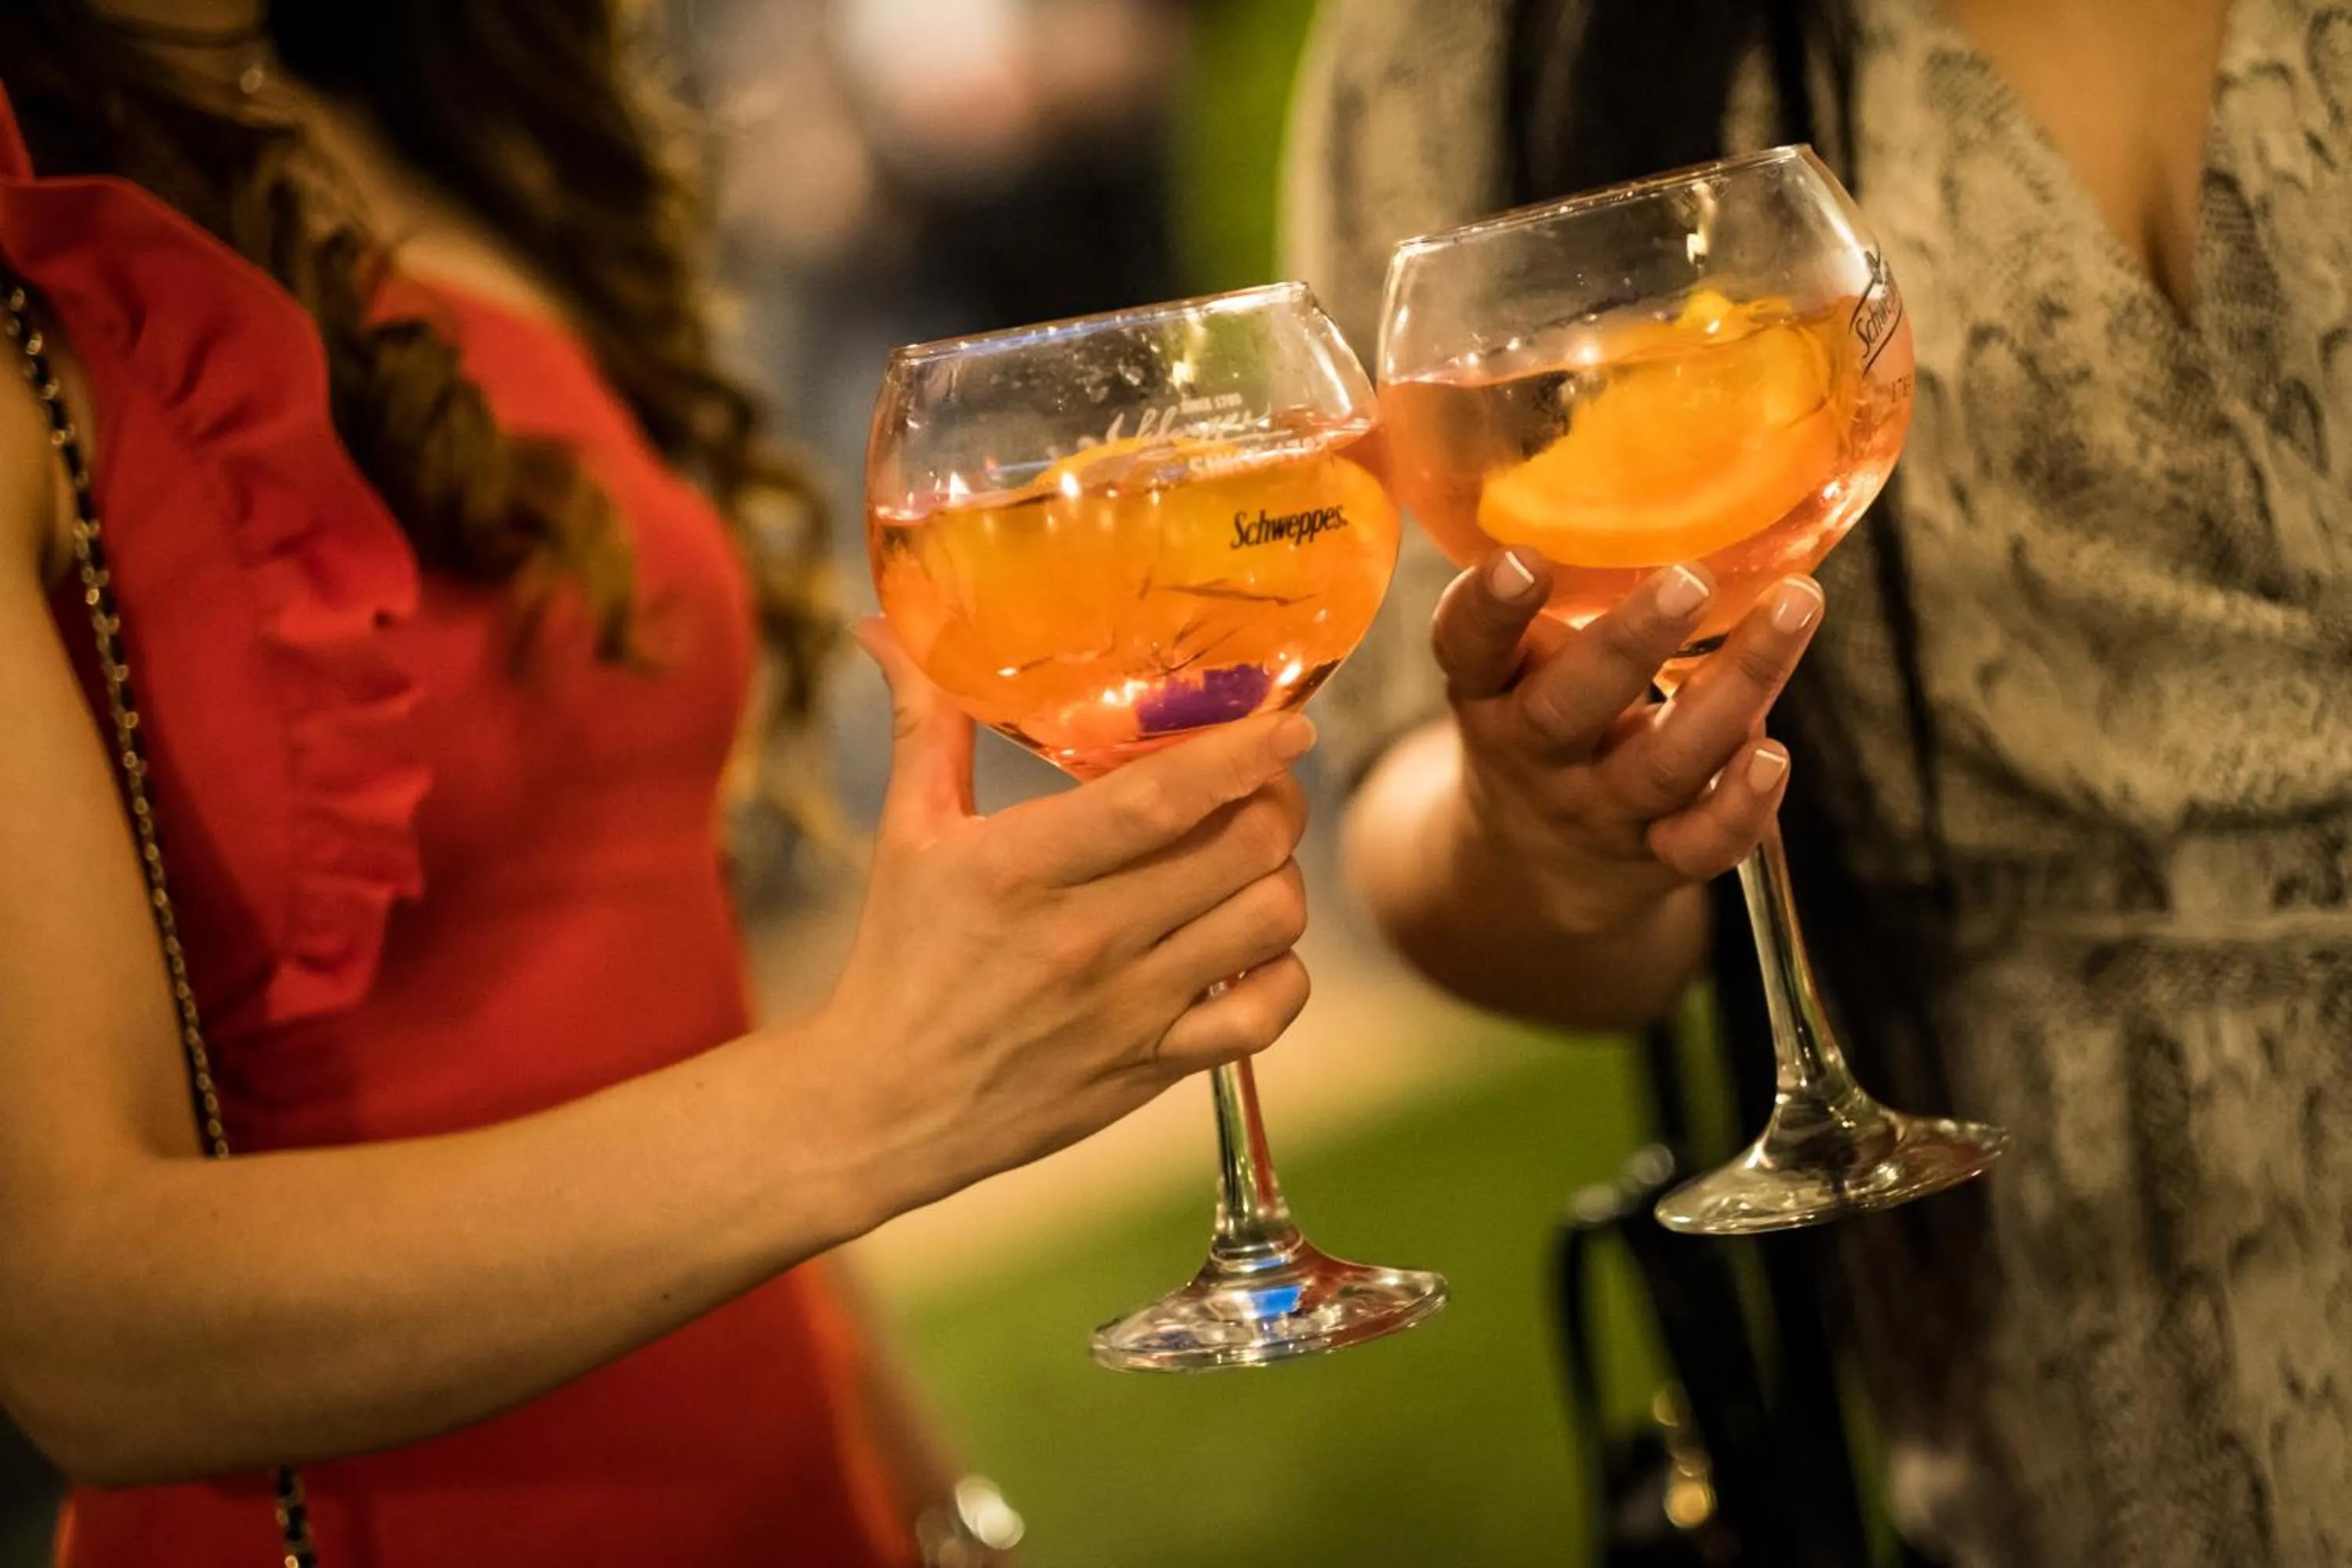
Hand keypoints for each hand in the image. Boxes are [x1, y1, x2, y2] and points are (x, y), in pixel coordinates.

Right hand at [814, 623, 1314, 1212]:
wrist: (884, 1106)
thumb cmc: (901, 959)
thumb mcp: (906, 834)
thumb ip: (925, 725)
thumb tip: (887, 626)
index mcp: (1023, 868)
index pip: (1159, 801)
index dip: (1240, 755)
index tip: (1289, 725)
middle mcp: (1087, 937)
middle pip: (1244, 850)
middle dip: (1274, 803)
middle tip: (1263, 785)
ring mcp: (1130, 1008)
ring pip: (1269, 922)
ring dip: (1279, 879)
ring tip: (1249, 860)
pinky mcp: (1154, 1066)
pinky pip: (1266, 1015)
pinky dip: (1281, 974)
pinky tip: (1248, 947)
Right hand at [1431, 550, 1823, 938]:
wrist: (1531, 864)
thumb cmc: (1540, 716)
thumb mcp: (1511, 660)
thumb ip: (1554, 587)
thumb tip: (1652, 451)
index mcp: (1487, 690)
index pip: (1467, 648)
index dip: (1489, 608)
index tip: (1522, 559)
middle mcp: (1533, 752)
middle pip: (1567, 709)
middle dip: (1629, 644)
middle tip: (1689, 578)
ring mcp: (1595, 809)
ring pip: (1657, 765)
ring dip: (1730, 691)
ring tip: (1794, 609)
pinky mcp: (1654, 856)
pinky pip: (1699, 845)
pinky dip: (1740, 806)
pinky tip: (1775, 754)